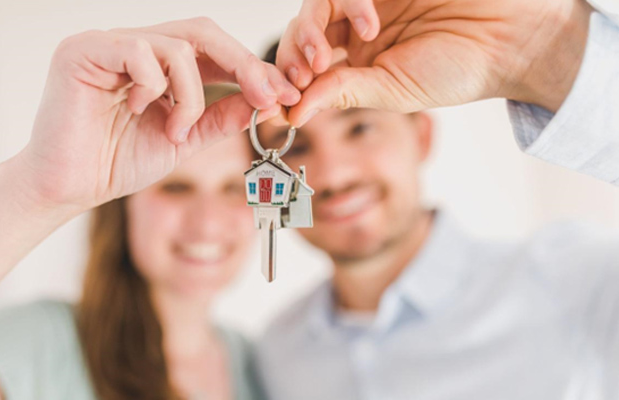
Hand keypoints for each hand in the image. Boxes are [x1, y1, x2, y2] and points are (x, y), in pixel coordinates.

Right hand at [17, 18, 299, 211]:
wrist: (69, 188)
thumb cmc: (117, 162)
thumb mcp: (184, 139)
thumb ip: (220, 118)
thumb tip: (263, 100)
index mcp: (157, 64)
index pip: (212, 50)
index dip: (251, 69)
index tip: (284, 95)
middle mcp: (134, 45)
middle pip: (202, 32)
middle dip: (243, 65)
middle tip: (268, 96)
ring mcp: (108, 43)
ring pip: (177, 46)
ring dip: (191, 96)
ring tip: (175, 131)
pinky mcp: (83, 50)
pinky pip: (139, 51)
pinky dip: (154, 87)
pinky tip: (138, 111)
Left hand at [277, 0, 592, 125]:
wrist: (508, 38)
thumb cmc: (457, 70)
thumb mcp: (393, 91)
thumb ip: (342, 93)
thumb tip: (292, 115)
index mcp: (357, 64)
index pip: (306, 69)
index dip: (286, 83)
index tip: (279, 104)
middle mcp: (356, 31)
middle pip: (301, 34)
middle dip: (291, 58)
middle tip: (301, 78)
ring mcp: (367, 2)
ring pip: (315, 6)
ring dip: (310, 32)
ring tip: (324, 57)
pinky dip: (348, 3)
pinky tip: (369, 25)